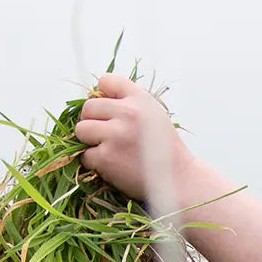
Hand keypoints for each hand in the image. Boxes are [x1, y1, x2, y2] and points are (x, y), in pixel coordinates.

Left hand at [74, 73, 188, 205]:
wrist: (179, 180)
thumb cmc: (165, 150)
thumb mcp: (154, 115)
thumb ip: (130, 103)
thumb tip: (95, 97)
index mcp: (140, 99)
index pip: (106, 81)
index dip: (101, 95)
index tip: (108, 112)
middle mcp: (127, 113)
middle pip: (88, 108)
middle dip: (93, 122)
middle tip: (106, 136)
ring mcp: (115, 135)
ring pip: (82, 129)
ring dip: (90, 141)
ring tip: (107, 150)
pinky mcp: (107, 157)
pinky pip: (86, 155)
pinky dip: (94, 163)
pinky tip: (111, 166)